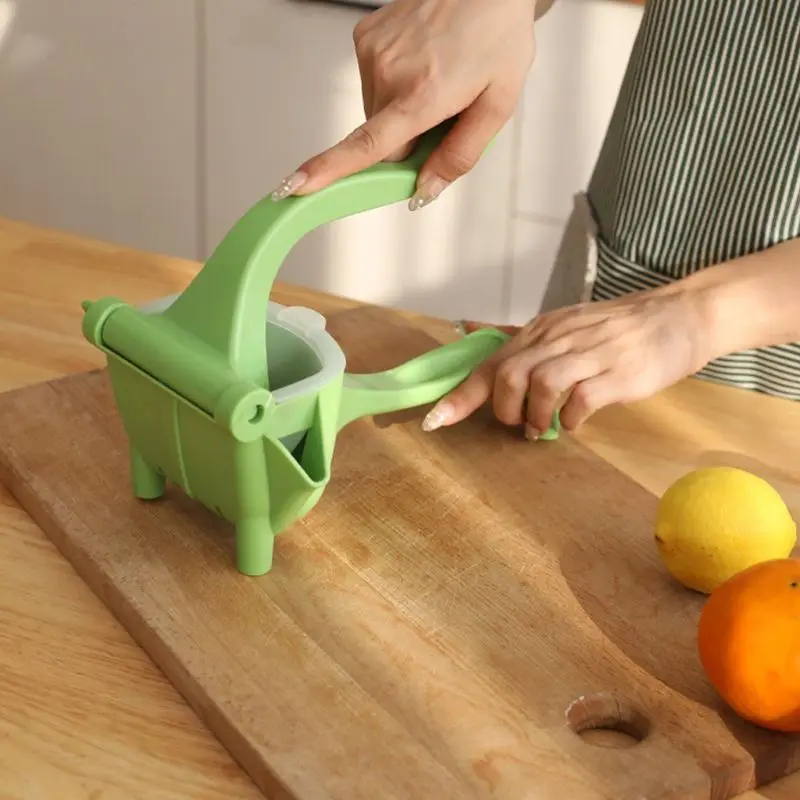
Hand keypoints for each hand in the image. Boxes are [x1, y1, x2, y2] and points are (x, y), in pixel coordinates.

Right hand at [271, 0, 537, 208]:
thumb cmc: (498, 35)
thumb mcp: (498, 105)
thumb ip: (461, 155)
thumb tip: (425, 190)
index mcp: (423, 95)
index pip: (368, 144)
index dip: (332, 169)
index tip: (298, 185)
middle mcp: (389, 73)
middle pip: (382, 142)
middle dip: (408, 142)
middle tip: (444, 115)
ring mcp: (372, 53)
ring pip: (376, 114)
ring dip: (401, 112)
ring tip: (436, 79)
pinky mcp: (364, 37)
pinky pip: (373, 85)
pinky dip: (394, 86)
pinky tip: (421, 62)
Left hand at [422, 286, 714, 437]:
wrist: (679, 316)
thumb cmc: (616, 329)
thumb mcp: (564, 327)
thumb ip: (522, 339)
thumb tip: (474, 336)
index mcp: (541, 330)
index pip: (490, 364)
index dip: (460, 396)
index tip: (434, 421)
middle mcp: (560, 338)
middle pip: (509, 375)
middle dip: (504, 409)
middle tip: (519, 424)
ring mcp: (591, 354)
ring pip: (540, 384)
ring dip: (535, 416)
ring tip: (544, 428)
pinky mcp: (620, 373)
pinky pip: (582, 399)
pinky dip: (571, 418)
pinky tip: (575, 422)